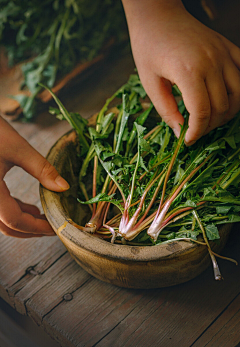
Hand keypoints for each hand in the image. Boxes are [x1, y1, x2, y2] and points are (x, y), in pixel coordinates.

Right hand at [0, 116, 68, 237]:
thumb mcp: (18, 148)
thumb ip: (42, 169)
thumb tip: (64, 187)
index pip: (15, 220)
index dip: (38, 227)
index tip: (56, 226)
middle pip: (7, 227)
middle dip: (31, 229)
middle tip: (52, 225)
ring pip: (1, 221)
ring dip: (23, 222)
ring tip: (43, 215)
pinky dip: (13, 211)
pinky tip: (28, 207)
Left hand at [122, 0, 239, 144]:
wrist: (157, 16)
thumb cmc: (149, 48)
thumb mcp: (150, 82)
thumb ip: (166, 109)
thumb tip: (179, 132)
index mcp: (188, 72)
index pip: (202, 112)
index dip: (196, 132)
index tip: (188, 140)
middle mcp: (211, 62)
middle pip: (222, 107)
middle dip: (209, 126)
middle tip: (194, 130)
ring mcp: (223, 54)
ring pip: (239, 95)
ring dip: (227, 113)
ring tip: (209, 118)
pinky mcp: (228, 48)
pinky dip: (239, 91)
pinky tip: (226, 99)